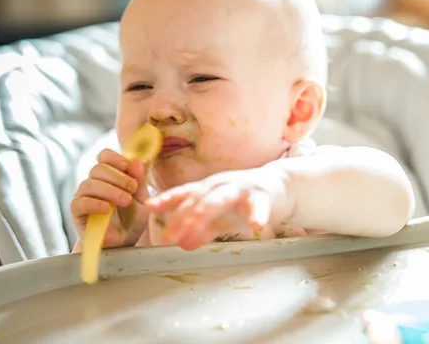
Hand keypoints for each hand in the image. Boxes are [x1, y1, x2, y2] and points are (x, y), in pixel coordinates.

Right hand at [70, 149, 150, 248]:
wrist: (123, 244)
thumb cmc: (132, 220)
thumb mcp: (142, 200)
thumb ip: (140, 181)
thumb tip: (137, 160)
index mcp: (110, 175)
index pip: (104, 157)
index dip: (114, 158)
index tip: (127, 166)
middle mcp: (95, 183)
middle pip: (98, 168)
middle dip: (117, 177)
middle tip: (132, 189)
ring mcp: (84, 196)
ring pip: (88, 184)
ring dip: (109, 190)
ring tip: (125, 200)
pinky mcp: (77, 213)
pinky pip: (79, 202)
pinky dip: (94, 203)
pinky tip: (106, 208)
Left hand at [146, 168, 277, 249]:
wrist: (279, 186)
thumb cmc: (244, 201)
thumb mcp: (220, 216)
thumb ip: (202, 229)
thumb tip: (182, 244)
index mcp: (207, 189)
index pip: (183, 193)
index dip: (166, 199)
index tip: (149, 207)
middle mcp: (220, 186)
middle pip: (197, 199)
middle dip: (182, 216)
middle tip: (169, 235)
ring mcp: (240, 188)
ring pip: (220, 198)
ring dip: (207, 209)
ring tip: (195, 220)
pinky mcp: (262, 195)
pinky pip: (258, 206)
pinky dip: (256, 214)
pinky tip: (254, 226)